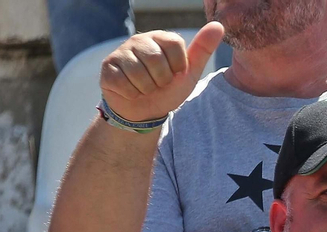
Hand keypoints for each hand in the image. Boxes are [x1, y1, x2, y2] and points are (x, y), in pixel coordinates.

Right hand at [100, 23, 223, 124]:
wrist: (145, 110)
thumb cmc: (168, 89)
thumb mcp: (189, 72)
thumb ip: (203, 49)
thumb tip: (218, 25)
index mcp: (161, 37)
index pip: (175, 45)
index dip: (178, 67)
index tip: (174, 73)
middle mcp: (139, 40)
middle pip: (156, 60)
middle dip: (162, 80)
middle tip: (158, 83)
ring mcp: (121, 52)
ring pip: (139, 73)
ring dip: (147, 89)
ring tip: (145, 87)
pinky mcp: (108, 66)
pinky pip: (123, 83)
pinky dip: (132, 93)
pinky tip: (131, 90)